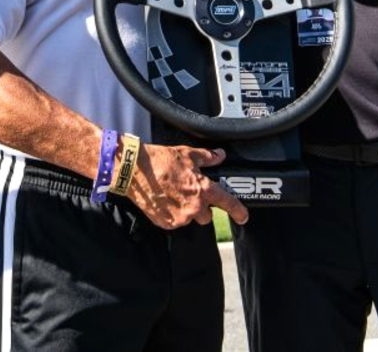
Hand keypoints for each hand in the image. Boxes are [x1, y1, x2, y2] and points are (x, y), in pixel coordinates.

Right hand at [127, 144, 247, 229]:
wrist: (134, 171)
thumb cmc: (160, 161)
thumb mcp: (187, 154)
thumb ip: (208, 157)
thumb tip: (219, 156)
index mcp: (203, 189)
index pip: (227, 203)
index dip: (238, 211)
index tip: (243, 216)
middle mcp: (194, 207)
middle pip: (207, 215)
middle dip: (200, 206)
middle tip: (188, 193)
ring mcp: (179, 217)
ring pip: (189, 218)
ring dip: (186, 210)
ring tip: (172, 194)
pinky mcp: (166, 223)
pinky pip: (175, 221)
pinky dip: (172, 213)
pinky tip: (164, 200)